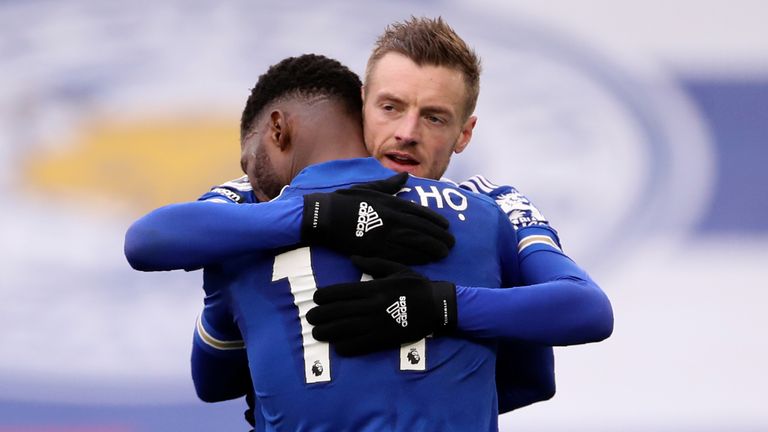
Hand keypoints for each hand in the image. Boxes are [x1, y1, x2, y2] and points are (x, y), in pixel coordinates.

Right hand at [301, 172, 454, 263]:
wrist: (326, 217)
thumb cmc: (346, 201)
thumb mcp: (369, 188)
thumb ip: (390, 184)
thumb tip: (404, 177)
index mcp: (392, 204)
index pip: (421, 213)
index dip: (436, 221)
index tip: (447, 227)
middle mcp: (393, 219)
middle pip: (424, 229)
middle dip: (440, 237)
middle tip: (452, 244)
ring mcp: (386, 235)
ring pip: (417, 243)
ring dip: (433, 248)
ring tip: (444, 253)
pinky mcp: (377, 250)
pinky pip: (401, 255)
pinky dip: (416, 257)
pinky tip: (426, 260)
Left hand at [306, 256, 456, 355]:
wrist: (438, 306)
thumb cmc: (417, 284)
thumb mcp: (396, 268)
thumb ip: (373, 262)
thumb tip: (352, 257)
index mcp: (374, 287)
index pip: (342, 291)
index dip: (325, 296)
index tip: (315, 298)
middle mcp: (372, 305)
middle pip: (339, 311)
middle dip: (321, 315)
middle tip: (309, 318)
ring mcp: (378, 323)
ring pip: (346, 329)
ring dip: (329, 332)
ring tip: (316, 333)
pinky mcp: (386, 338)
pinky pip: (362, 344)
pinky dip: (347, 346)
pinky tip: (338, 347)